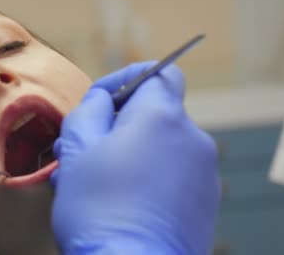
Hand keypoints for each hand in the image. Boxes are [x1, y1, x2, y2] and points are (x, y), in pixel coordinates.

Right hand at [51, 61, 219, 254]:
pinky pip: (174, 173)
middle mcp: (192, 138)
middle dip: (117, 123)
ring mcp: (204, 172)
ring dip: (129, 152)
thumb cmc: (99, 210)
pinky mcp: (205, 202)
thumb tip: (101, 100)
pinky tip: (121, 201)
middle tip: (83, 148)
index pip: (157, 72)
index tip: (98, 101)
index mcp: (162, 117)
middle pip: (155, 113)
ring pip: (161, 145)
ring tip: (96, 181)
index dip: (124, 78)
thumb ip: (89, 111)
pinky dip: (149, 176)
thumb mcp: (77, 150)